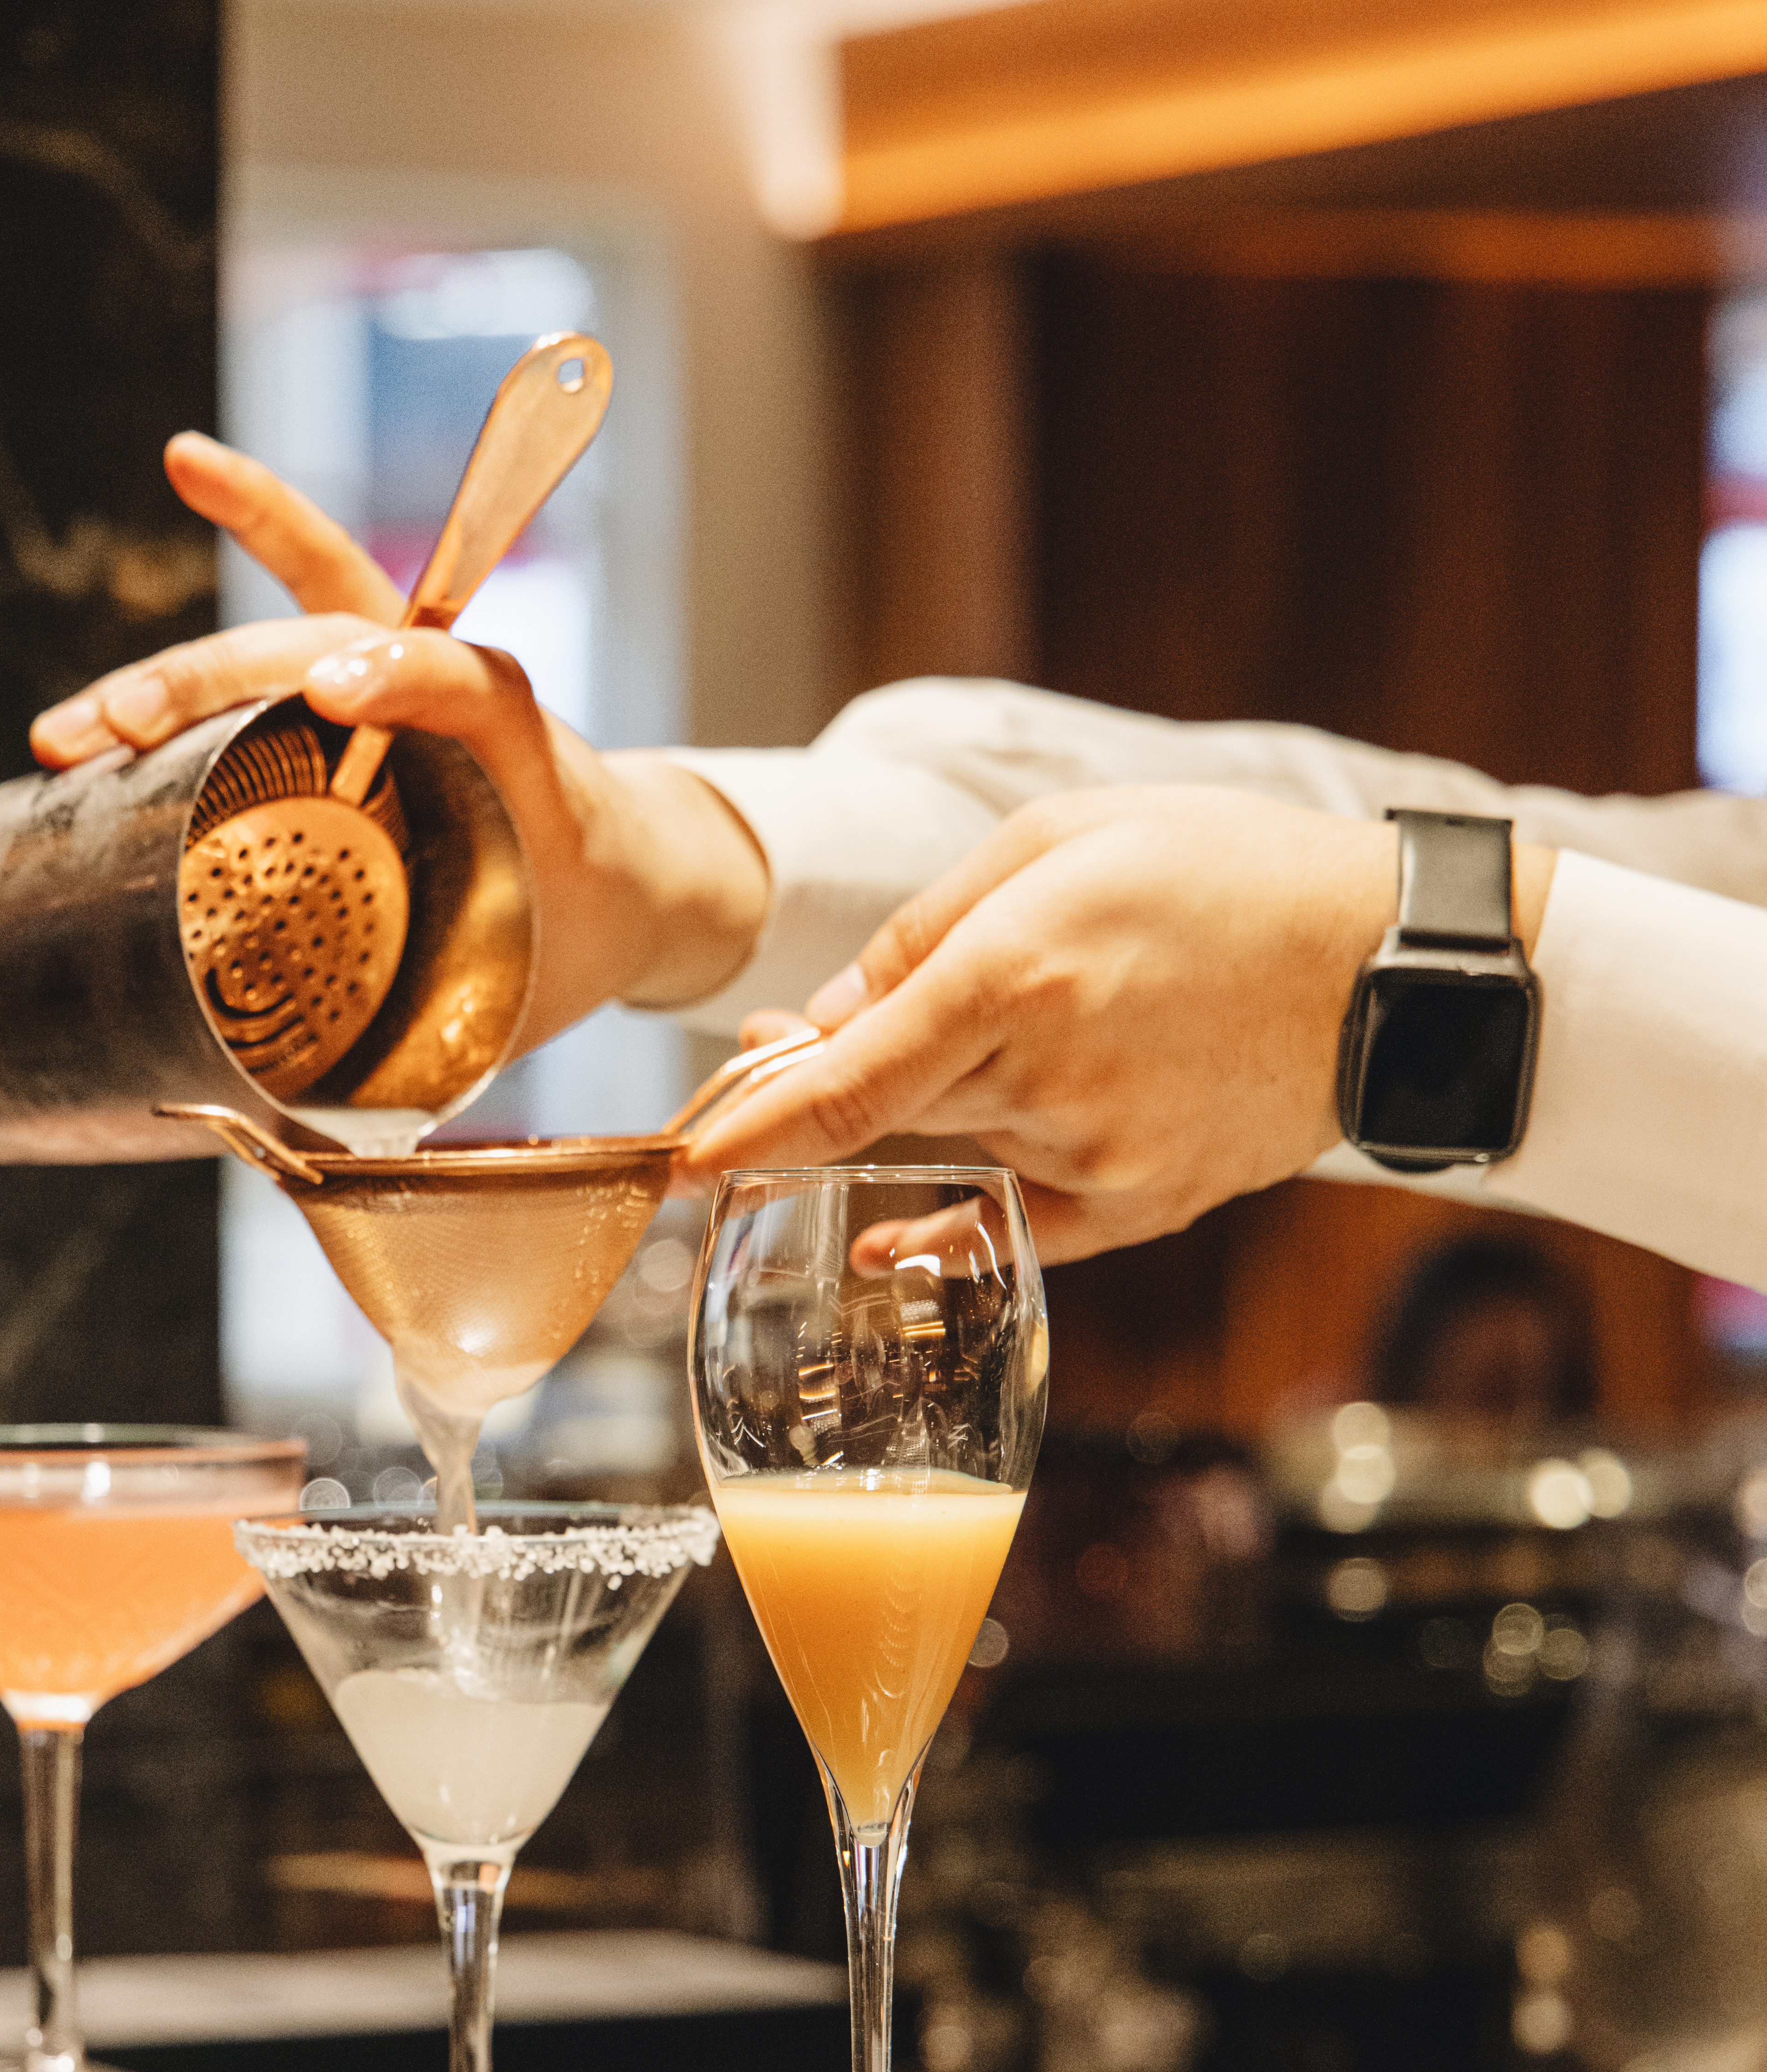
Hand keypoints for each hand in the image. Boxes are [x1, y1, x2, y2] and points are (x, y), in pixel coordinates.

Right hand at [30, 434, 768, 1042]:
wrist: (644, 876)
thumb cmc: (578, 937)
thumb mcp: (521, 1004)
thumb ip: (424, 1060)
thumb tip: (287, 1139)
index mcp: (522, 762)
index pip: (465, 687)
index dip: (403, 677)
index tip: (337, 685)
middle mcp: (463, 697)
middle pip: (331, 658)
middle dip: (213, 691)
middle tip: (117, 732)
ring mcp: (415, 678)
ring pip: (296, 630)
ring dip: (182, 667)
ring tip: (82, 722)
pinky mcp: (381, 673)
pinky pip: (316, 580)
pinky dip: (263, 514)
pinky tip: (191, 458)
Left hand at [682, 788, 1556, 1263]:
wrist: (1390, 967)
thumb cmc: (1221, 873)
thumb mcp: (1060, 842)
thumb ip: (925, 933)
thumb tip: (820, 1019)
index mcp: (1020, 976)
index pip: (848, 1079)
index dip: (751, 1123)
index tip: (682, 1159)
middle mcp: (1050, 1079)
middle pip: (887, 1105)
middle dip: (830, 1076)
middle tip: (808, 1027)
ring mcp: (1098, 1156)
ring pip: (956, 1142)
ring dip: (942, 1101)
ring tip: (1028, 1024)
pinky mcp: (1141, 1207)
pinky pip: (1009, 1229)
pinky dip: (948, 1218)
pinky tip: (900, 1219)